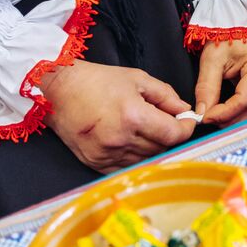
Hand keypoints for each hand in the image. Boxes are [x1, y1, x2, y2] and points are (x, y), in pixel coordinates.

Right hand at [41, 60, 195, 172]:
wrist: (59, 92)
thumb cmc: (97, 81)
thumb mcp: (137, 79)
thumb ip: (166, 95)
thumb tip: (185, 110)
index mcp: (133, 116)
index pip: (173, 134)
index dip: (186, 129)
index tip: (187, 122)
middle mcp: (121, 139)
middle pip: (161, 147)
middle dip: (169, 135)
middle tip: (166, 121)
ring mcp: (107, 154)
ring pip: (146, 158)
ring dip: (153, 146)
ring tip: (145, 128)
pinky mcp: (96, 164)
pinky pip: (127, 167)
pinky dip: (135, 156)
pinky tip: (131, 141)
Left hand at [195, 37, 246, 126]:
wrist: (234, 23)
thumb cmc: (225, 35)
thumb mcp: (212, 60)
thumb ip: (206, 88)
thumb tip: (202, 112)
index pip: (245, 100)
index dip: (225, 113)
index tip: (206, 117)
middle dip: (233, 121)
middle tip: (211, 122)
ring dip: (238, 120)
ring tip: (217, 119)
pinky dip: (242, 114)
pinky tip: (227, 115)